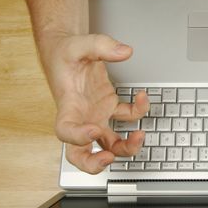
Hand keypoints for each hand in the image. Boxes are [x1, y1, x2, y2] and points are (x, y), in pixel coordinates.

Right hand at [40, 34, 148, 173]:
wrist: (67, 51)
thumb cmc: (66, 53)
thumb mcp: (79, 43)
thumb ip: (100, 45)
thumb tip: (123, 51)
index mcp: (67, 106)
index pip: (64, 131)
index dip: (76, 137)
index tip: (92, 132)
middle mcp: (81, 117)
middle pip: (80, 153)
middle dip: (94, 164)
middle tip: (109, 158)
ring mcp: (95, 116)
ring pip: (108, 145)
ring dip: (125, 148)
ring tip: (140, 136)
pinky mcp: (108, 110)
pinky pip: (125, 119)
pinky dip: (138, 114)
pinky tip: (143, 98)